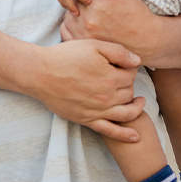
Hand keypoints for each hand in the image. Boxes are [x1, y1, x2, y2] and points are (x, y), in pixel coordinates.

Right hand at [26, 38, 146, 142]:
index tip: (122, 65)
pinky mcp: (87, 120)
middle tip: (122, 77)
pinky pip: (110, 131)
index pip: (131, 75)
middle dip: (129, 85)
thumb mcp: (93, 45)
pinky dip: (125, 135)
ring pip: (126, 112)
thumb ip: (118, 52)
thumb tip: (137, 62)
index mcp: (111, 77)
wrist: (40, 73)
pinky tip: (136, 137)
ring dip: (136, 107)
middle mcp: (107, 97)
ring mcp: (98, 111)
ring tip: (140, 102)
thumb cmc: (65, 56)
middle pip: (129, 93)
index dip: (129, 69)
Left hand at [60, 0, 157, 59]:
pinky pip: (65, 31)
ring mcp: (83, 34)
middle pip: (73, 1)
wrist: (144, 38)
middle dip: (82, 1)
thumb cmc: (133, 11)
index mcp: (98, 3)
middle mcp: (88, 19)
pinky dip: (71, 26)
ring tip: (91, 16)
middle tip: (96, 5)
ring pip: (68, 16)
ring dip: (76, 13)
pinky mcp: (82, 44)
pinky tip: (84, 25)